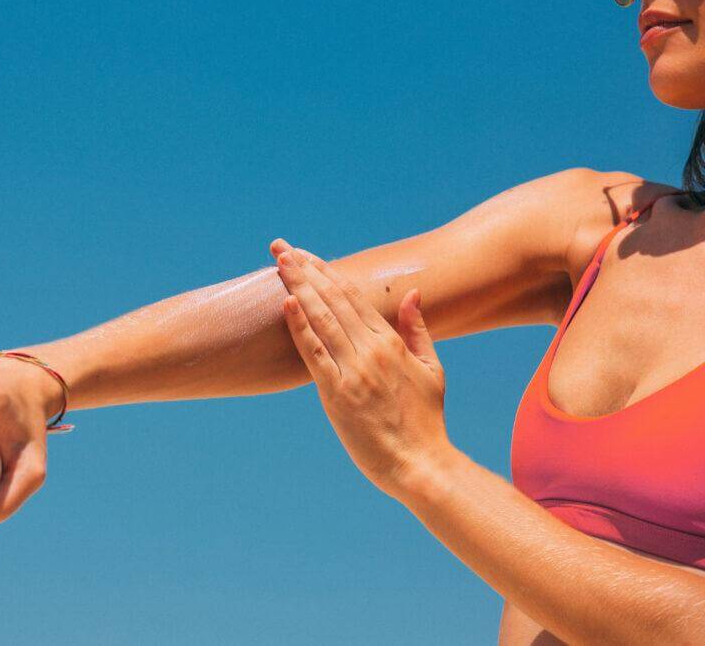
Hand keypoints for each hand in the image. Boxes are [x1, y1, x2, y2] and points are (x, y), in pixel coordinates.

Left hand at [269, 238, 454, 498]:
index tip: (305, 254)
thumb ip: (417, 330)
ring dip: (299, 286)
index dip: (326, 271)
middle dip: (305, 269)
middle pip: (333, 299)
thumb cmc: (426, 420)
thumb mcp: (431, 369)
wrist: (420, 463)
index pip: (353, 296)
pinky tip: (287, 302)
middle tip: (280, 247)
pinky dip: (300, 326)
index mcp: (390, 343)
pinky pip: (314, 354)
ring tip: (279, 261)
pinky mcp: (337, 394)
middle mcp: (370, 350)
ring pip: (321, 318)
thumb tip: (413, 294)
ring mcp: (353, 370)